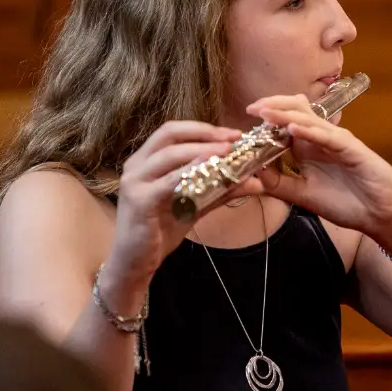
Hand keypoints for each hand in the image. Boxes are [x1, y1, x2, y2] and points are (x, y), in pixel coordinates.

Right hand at [108, 119, 260, 279]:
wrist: (136, 261)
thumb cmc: (161, 229)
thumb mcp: (195, 205)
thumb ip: (221, 190)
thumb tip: (256, 182)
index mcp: (146, 160)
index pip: (174, 131)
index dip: (204, 129)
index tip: (233, 134)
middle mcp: (136, 165)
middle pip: (169, 134)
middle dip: (204, 133)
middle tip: (233, 140)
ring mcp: (135, 182)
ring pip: (169, 155)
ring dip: (201, 150)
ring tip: (228, 152)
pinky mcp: (139, 201)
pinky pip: (167, 182)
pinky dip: (188, 172)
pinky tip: (207, 170)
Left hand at [246, 94, 391, 251]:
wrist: (381, 216)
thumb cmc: (347, 203)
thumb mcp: (303, 195)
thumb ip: (279, 184)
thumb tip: (251, 173)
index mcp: (310, 148)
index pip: (286, 123)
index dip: (266, 118)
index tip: (245, 119)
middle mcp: (322, 139)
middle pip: (296, 112)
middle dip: (273, 107)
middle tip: (251, 108)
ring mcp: (338, 141)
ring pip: (309, 120)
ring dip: (285, 115)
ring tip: (264, 112)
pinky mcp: (352, 149)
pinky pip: (328, 137)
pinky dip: (311, 131)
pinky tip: (293, 128)